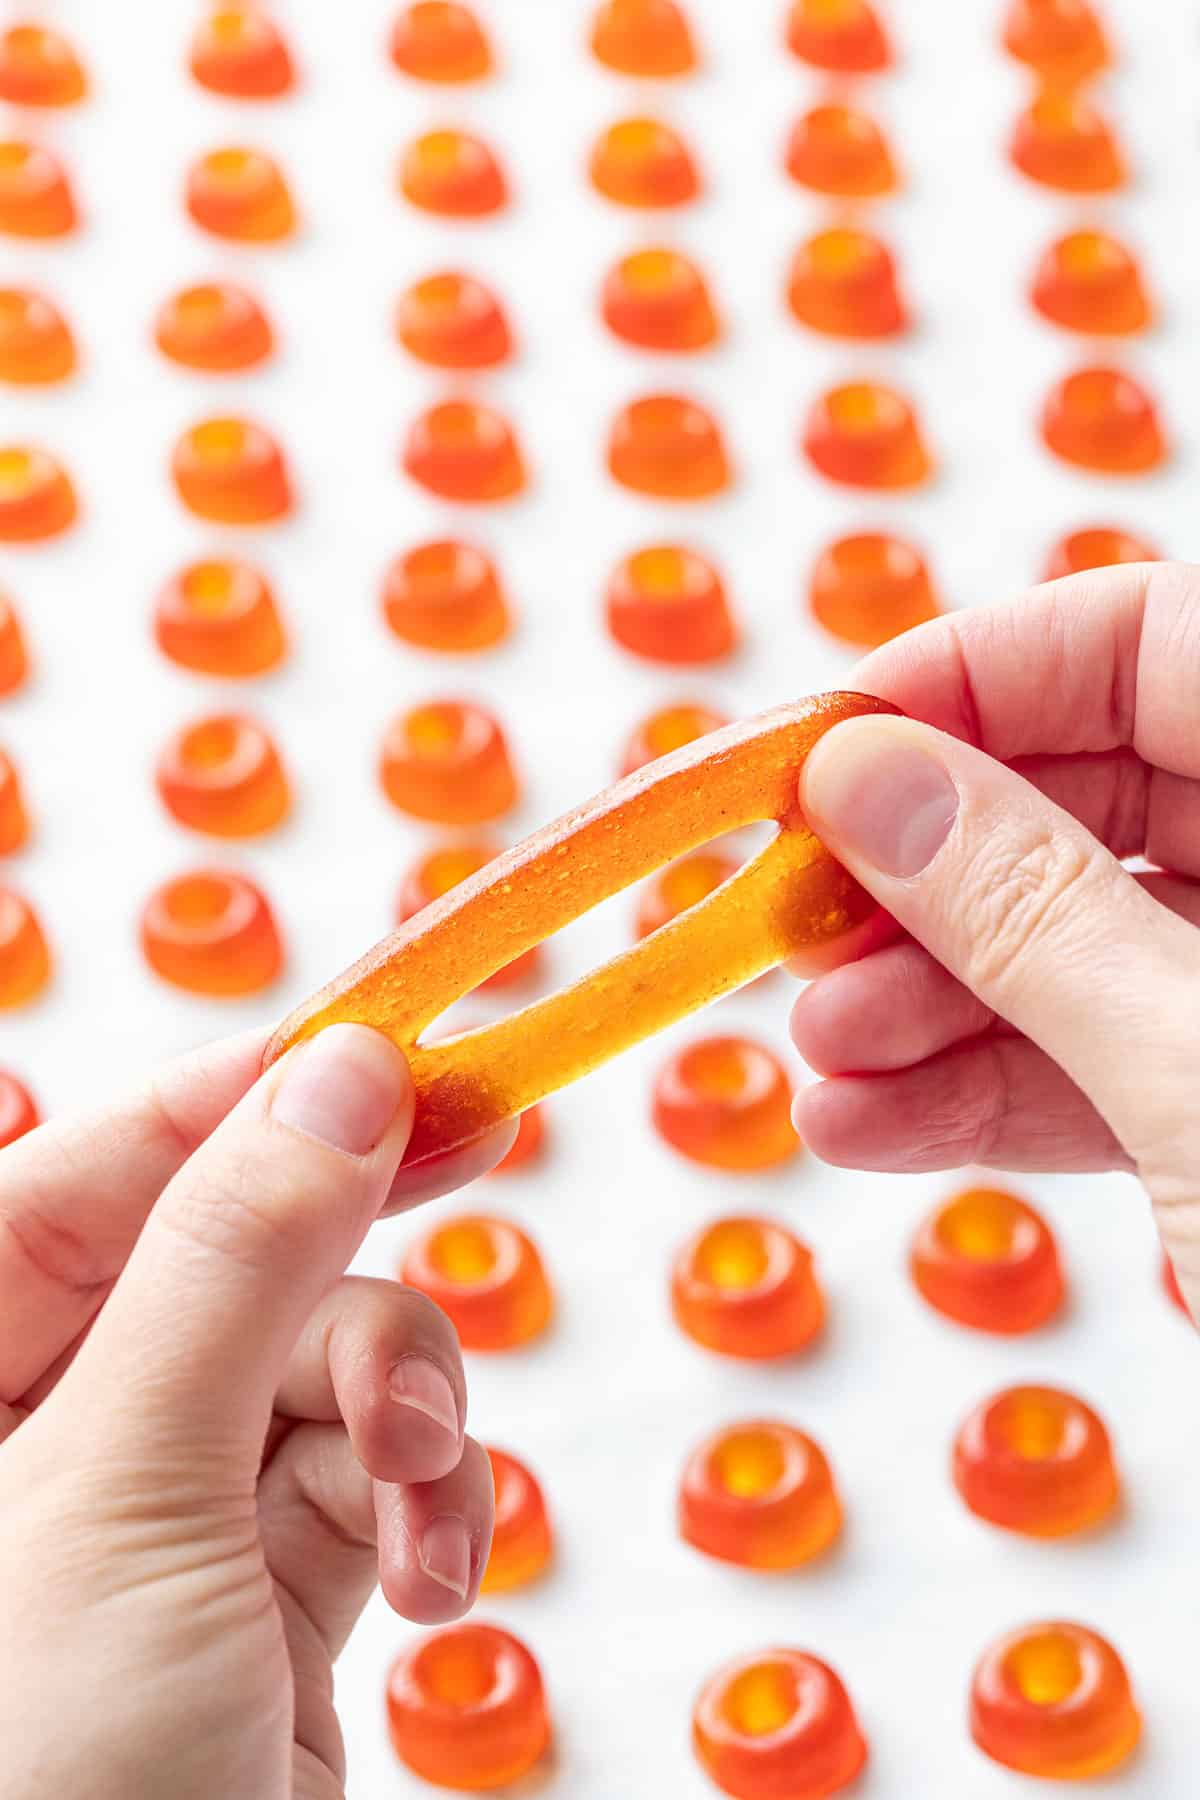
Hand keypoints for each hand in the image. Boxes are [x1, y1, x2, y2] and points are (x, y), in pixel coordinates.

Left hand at [0, 1023, 514, 1799]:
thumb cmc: (41, 1786)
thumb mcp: (129, 1489)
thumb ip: (234, 1261)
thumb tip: (334, 1075)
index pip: (98, 1168)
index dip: (249, 1090)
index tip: (392, 1033)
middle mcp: (50, 1428)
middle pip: (234, 1243)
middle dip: (351, 1238)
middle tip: (483, 1129)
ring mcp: (166, 1508)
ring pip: (328, 1350)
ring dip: (406, 1396)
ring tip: (425, 1483)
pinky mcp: (266, 1584)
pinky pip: (373, 1466)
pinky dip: (427, 1497)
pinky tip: (434, 1572)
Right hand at [787, 563, 1199, 1312]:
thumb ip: (1033, 913)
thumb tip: (866, 777)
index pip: (1159, 637)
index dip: (974, 676)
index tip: (821, 756)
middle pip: (1108, 788)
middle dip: (932, 869)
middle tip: (791, 927)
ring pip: (1100, 938)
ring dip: (936, 1000)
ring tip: (812, 1065)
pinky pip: (1122, 1059)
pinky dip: (996, 1092)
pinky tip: (870, 1124)